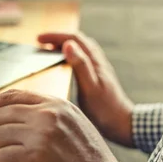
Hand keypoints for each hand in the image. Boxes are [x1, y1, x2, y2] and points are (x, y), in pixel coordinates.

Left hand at [0, 90, 124, 161]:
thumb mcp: (74, 129)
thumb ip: (46, 118)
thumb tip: (8, 117)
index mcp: (58, 105)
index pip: (12, 96)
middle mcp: (48, 115)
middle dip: (0, 140)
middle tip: (17, 156)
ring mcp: (40, 134)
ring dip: (5, 157)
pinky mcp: (33, 157)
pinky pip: (0, 160)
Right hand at [38, 32, 134, 147]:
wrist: (123, 125)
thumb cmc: (106, 110)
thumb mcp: (89, 88)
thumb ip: (80, 65)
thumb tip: (68, 44)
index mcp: (95, 62)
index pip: (74, 39)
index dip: (55, 36)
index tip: (38, 39)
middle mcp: (98, 63)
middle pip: (78, 41)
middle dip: (58, 38)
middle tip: (41, 43)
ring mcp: (99, 71)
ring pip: (81, 50)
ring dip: (65, 46)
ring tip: (50, 51)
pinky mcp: (98, 79)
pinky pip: (83, 60)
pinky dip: (70, 57)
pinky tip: (65, 66)